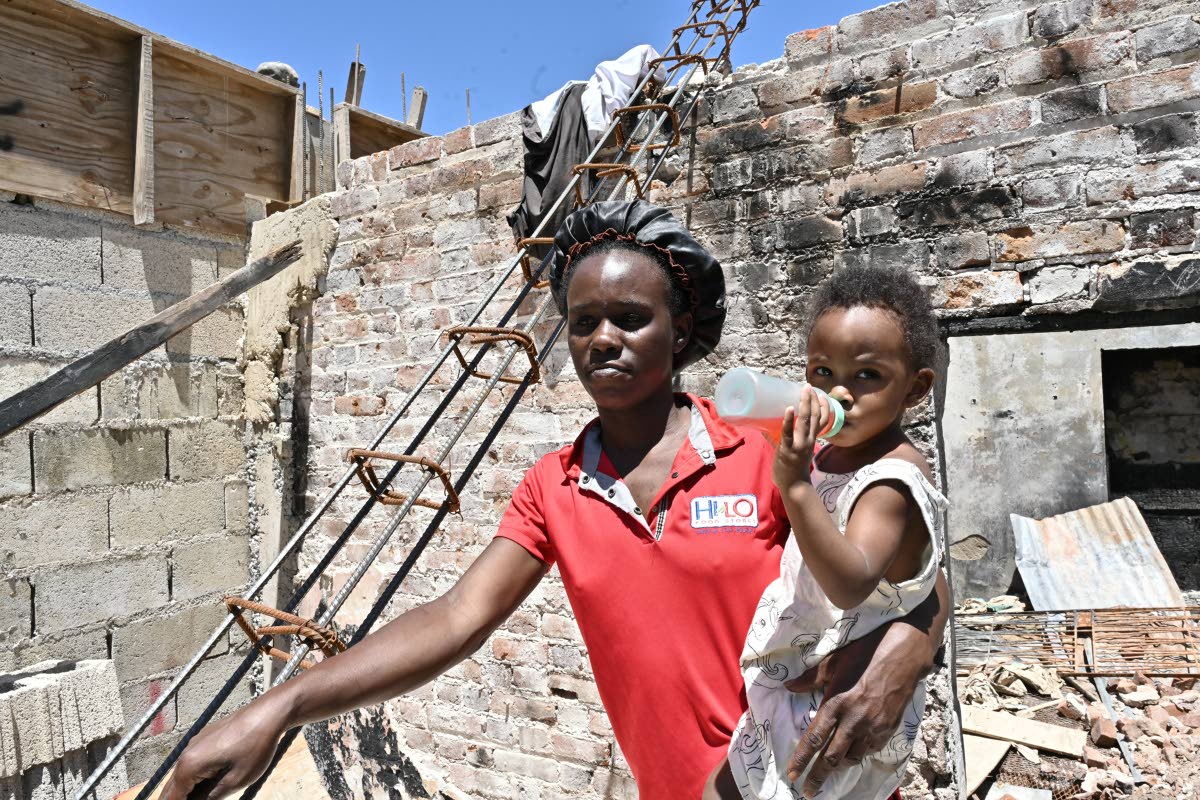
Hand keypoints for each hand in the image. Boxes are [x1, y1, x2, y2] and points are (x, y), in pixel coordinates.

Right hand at [161, 695, 288, 799]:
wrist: (267, 713)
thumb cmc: (256, 745)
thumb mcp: (237, 779)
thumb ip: (214, 797)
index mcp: (190, 765)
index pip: (173, 797)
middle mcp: (187, 752)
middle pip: (172, 787)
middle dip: (179, 799)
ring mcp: (195, 743)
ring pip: (181, 774)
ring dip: (186, 789)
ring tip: (198, 796)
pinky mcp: (204, 739)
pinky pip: (192, 762)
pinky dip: (194, 776)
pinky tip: (206, 784)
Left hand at [772, 387, 830, 489]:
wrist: (794, 486)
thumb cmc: (792, 468)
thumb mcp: (794, 450)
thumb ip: (782, 438)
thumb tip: (765, 428)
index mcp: (812, 439)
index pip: (822, 420)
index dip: (823, 406)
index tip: (820, 395)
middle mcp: (809, 439)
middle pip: (815, 416)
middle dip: (813, 399)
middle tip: (808, 386)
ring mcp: (800, 444)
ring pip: (806, 420)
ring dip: (805, 404)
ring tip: (803, 390)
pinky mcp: (788, 449)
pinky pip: (788, 432)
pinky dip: (789, 420)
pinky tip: (790, 408)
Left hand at [783, 623, 926, 797]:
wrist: (902, 657)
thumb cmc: (864, 654)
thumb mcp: (833, 662)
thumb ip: (810, 678)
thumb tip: (788, 686)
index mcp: (836, 704)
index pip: (814, 739)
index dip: (801, 759)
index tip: (792, 775)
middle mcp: (853, 720)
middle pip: (831, 757)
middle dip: (817, 777)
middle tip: (807, 791)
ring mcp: (872, 728)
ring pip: (852, 757)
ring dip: (838, 766)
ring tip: (827, 772)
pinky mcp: (887, 730)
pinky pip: (869, 750)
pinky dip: (857, 755)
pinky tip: (852, 754)